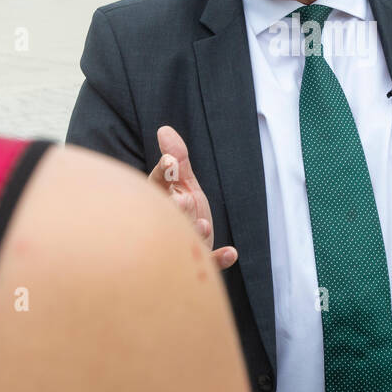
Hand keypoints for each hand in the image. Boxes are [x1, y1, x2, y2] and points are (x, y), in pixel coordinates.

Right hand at [148, 125, 236, 270]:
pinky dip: (219, 259)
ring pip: (187, 239)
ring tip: (203, 225)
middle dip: (178, 209)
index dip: (164, 174)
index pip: (159, 185)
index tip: (170, 162)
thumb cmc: (185, 210)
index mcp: (164, 199)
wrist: (192, 245)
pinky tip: (232, 252)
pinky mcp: (201, 261)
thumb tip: (164, 130)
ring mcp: (185, 243)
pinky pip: (209, 261)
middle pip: (172, 215)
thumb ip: (177, 160)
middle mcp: (170, 223)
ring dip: (196, 233)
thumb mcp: (184, 183)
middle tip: (183, 201)